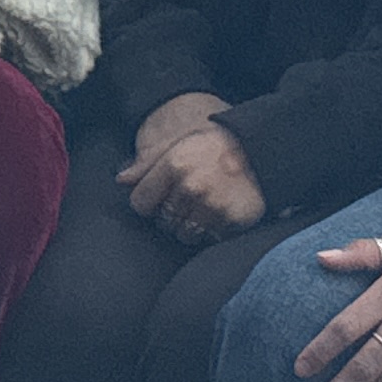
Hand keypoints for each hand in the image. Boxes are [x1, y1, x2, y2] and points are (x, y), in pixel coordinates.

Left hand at [121, 108, 266, 243]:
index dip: (148, 203)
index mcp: (174, 165)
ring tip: (202, 207)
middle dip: (170, 214)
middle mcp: (191, 187)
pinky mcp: (231, 220)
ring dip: (190, 226)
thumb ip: (147, 162)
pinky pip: (209, 238)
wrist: (260, 149)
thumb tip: (121, 180)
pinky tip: (219, 212)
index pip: (141, 203)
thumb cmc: (213, 146)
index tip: (160, 198)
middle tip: (187, 200)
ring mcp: (212, 206)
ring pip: (184, 234)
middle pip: (162, 221)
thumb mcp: (178, 143)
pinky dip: (212, 231)